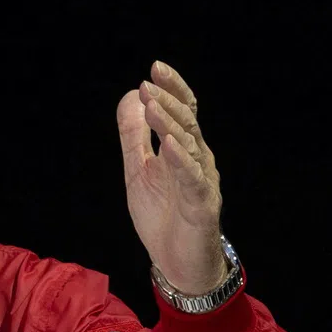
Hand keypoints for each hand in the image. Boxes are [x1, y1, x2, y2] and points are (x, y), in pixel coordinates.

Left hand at [116, 61, 225, 294]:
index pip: (182, 111)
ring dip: (171, 123)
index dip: (172, 89)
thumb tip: (129, 97)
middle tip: (149, 82)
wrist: (176, 262)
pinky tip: (169, 144)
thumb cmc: (162, 216)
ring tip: (154, 105)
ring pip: (190, 144)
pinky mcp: (202, 204)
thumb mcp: (138, 171)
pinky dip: (181, 160)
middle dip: (169, 99)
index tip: (154, 69)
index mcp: (182, 150)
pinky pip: (192, 178)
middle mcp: (197, 159)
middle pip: (187, 121)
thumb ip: (134, 138)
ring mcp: (201, 180)